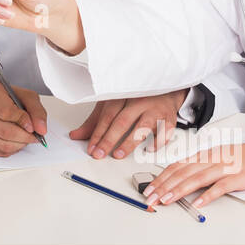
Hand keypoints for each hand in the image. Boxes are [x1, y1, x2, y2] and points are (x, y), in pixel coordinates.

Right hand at [0, 78, 46, 156]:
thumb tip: (41, 129)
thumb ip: (36, 110)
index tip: (32, 126)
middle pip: (4, 132)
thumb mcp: (25, 96)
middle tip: (34, 136)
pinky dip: (12, 149)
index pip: (6, 112)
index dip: (23, 121)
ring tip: (24, 137)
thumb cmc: (6, 98)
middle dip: (25, 137)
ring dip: (20, 144)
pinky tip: (14, 140)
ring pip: (2, 145)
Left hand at [70, 89, 188, 159]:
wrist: (165, 90)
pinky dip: (157, 142)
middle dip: (109, 140)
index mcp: (123, 96)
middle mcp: (139, 102)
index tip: (91, 148)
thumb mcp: (112, 105)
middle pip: (122, 121)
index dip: (98, 133)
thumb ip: (95, 122)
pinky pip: (164, 132)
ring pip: (142, 127)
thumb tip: (76, 135)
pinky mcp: (169, 118)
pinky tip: (148, 149)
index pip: (107, 116)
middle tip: (99, 154)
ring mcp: (155, 110)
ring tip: (118, 154)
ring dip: (129, 142)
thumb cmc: (136, 99)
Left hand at [143, 139, 244, 208]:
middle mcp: (211, 159)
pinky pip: (220, 187)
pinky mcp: (238, 177)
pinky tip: (198, 203)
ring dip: (179, 190)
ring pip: (196, 178)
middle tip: (150, 197)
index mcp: (204, 154)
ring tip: (166, 200)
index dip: (160, 177)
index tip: (148, 188)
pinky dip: (208, 195)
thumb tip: (180, 178)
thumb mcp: (218, 157)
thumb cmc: (244, 157)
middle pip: (182, 172)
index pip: (177, 166)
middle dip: (163, 185)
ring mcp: (224, 168)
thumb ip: (201, 166)